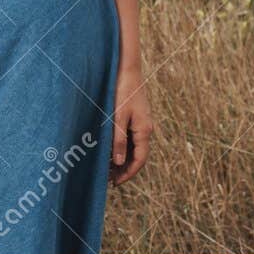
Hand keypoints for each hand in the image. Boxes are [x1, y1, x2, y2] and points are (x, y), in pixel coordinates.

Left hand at [109, 67, 152, 186]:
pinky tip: (111, 149)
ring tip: (107, 167)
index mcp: (144, 130)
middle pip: (138, 156)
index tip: (115, 184)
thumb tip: (120, 163)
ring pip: (135, 147)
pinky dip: (123, 147)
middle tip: (108, 179)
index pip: (140, 160)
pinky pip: (132, 138)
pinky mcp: (137, 117)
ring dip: (123, 159)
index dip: (128, 174)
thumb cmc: (122, 91)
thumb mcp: (117, 117)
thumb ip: (119, 140)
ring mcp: (142, 122)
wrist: (127, 69)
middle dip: (125, 169)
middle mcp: (146, 128)